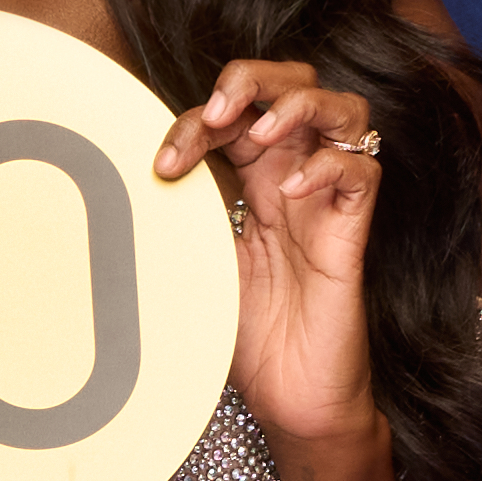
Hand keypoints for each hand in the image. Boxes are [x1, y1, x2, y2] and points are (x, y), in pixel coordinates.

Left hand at [159, 60, 383, 449]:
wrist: (289, 400)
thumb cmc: (245, 337)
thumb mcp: (192, 267)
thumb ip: (174, 221)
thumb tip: (118, 187)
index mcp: (251, 180)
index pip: (232, 115)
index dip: (196, 121)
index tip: (162, 165)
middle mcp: (293, 178)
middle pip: (294, 84)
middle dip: (253, 80)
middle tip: (217, 113)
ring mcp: (327, 201)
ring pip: (344, 108)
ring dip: (298, 105)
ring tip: (261, 132)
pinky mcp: (354, 231)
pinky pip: (363, 170)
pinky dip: (329, 164)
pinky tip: (292, 191)